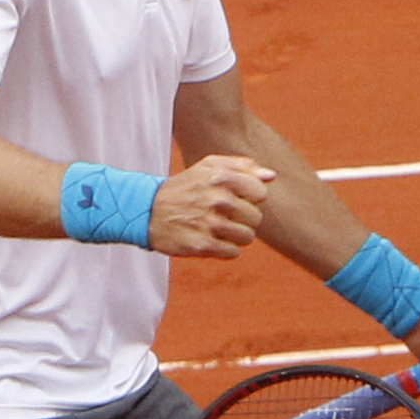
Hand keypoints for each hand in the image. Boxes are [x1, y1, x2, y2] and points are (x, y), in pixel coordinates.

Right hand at [148, 154, 273, 257]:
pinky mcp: (203, 245)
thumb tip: (271, 176)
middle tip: (224, 215)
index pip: (260, 193)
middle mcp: (218, 200)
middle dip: (243, 218)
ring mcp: (210, 224)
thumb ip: (242, 166)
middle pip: (256, 217)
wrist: (148, 211)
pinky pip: (233, 252)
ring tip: (219, 228)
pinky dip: (225, 249)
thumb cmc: (185, 188)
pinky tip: (212, 239)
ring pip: (247, 237)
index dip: (250, 198)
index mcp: (222, 177)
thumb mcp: (209, 167)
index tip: (235, 198)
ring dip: (236, 235)